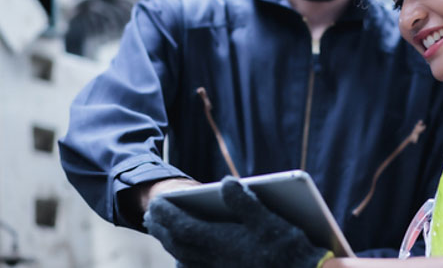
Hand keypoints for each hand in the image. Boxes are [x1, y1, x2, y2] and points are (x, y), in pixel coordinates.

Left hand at [143, 176, 328, 267]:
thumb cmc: (289, 249)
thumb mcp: (270, 220)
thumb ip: (245, 201)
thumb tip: (225, 183)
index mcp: (222, 242)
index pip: (183, 226)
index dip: (167, 213)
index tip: (155, 202)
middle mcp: (215, 260)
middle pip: (179, 243)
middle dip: (163, 227)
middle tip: (152, 215)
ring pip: (185, 258)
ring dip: (170, 243)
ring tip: (164, 232)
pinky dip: (185, 262)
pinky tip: (185, 259)